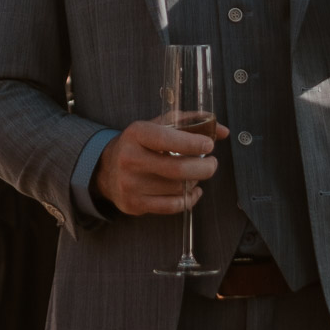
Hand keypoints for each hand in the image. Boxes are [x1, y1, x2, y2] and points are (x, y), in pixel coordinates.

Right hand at [93, 118, 229, 216]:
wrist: (106, 169)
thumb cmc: (141, 144)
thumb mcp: (159, 125)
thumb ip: (191, 123)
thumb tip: (223, 131)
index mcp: (136, 134)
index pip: (168, 139)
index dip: (193, 143)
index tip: (209, 146)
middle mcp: (130, 159)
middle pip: (178, 170)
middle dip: (204, 168)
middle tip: (212, 164)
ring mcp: (130, 184)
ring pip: (177, 189)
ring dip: (194, 182)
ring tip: (196, 174)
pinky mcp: (134, 204)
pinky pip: (172, 206)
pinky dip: (189, 200)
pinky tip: (192, 191)